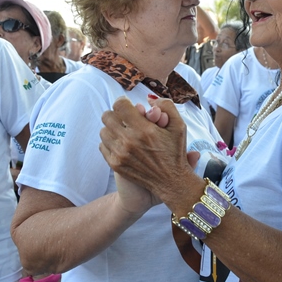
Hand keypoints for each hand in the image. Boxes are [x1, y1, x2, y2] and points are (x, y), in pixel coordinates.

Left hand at [99, 97, 199, 211]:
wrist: (171, 182)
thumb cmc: (175, 153)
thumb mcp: (179, 126)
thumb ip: (166, 106)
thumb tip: (149, 99)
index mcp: (144, 130)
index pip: (119, 105)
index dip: (123, 102)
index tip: (129, 106)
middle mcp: (129, 141)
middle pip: (107, 116)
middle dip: (116, 114)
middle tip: (125, 118)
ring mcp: (120, 154)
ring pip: (103, 131)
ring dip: (112, 128)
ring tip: (124, 132)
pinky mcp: (115, 164)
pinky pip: (102, 145)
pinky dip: (110, 142)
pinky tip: (121, 144)